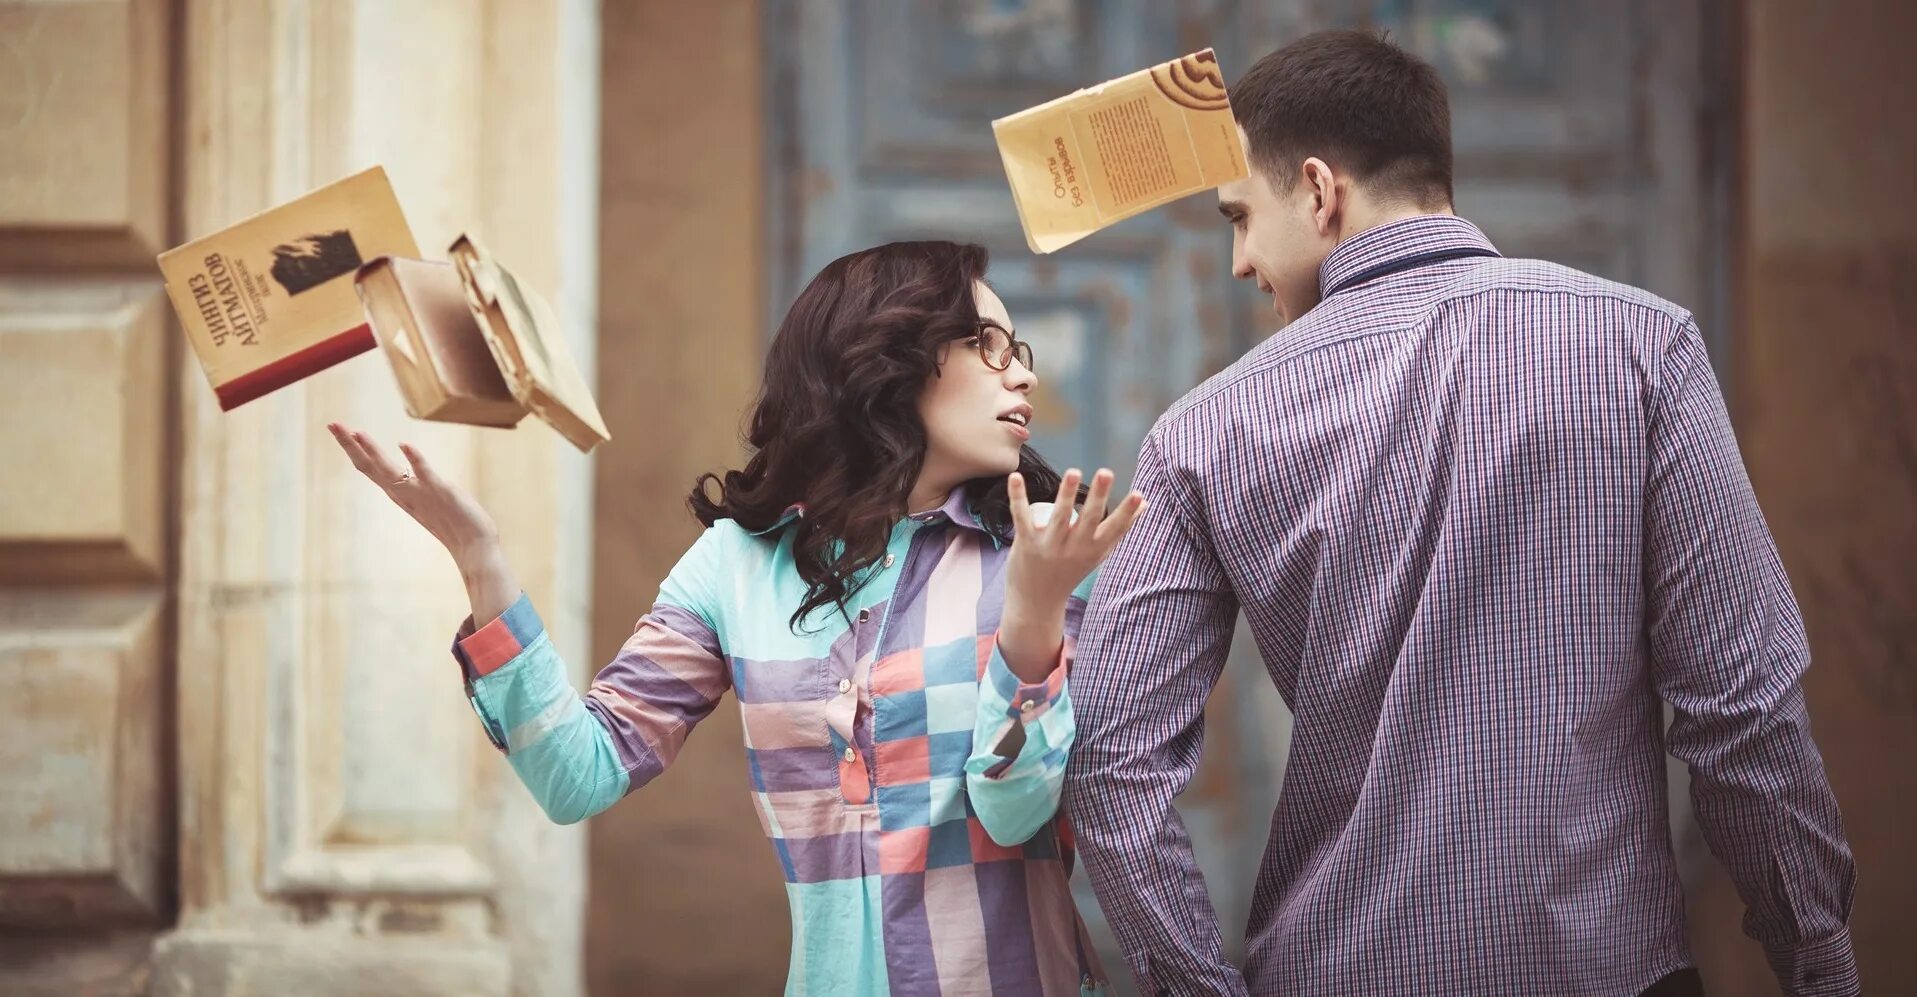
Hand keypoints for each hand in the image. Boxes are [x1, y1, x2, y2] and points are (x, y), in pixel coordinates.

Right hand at [328, 422, 498, 561]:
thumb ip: (412, 487)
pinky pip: (425, 474)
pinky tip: (405, 444)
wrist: (473, 545)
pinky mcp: (441, 492)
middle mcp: (404, 493)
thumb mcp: (424, 499)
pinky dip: (415, 459)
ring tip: (357, 432)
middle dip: (350, 444)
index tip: (338, 428)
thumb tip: (405, 474)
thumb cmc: (452, 521)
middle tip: (332, 424)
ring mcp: (421, 493)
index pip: (369, 467)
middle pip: (370, 466)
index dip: (353, 448)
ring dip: (373, 450)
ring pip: (390, 470)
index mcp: (399, 492)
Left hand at [997, 468, 1146, 680]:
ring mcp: (1049, 545)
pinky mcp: (1026, 543)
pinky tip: (1015, 477)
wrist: (1037, 602)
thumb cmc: (1071, 570)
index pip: (1114, 528)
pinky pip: (1021, 517)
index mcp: (1094, 548)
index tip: (1139, 495)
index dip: (1127, 512)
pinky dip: (1017, 497)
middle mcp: (1074, 547)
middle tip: (1106, 472)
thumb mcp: (1099, 552)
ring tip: (1074, 472)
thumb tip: (1146, 502)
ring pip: (1059, 517)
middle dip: (1098, 496)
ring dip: (1066, 494)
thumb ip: (1122, 527)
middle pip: (1088, 519)